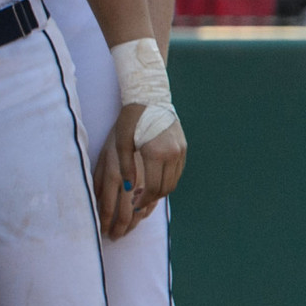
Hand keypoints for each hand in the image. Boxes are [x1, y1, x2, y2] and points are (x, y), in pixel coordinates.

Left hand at [95, 102, 185, 237]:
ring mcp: (180, 150)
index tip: (134, 206)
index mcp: (156, 153)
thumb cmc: (130, 120)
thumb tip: (128, 189)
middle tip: (139, 204)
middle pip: (165, 187)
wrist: (149, 99)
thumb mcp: (121, 144)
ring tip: (146, 194)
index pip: (153, 188)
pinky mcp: (183, 147)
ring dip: (161, 190)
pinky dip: (168, 179)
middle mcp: (172, 153)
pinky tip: (156, 180)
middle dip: (152, 199)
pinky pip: (177, 170)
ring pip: (174, 180)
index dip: (143, 201)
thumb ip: (125, 168)